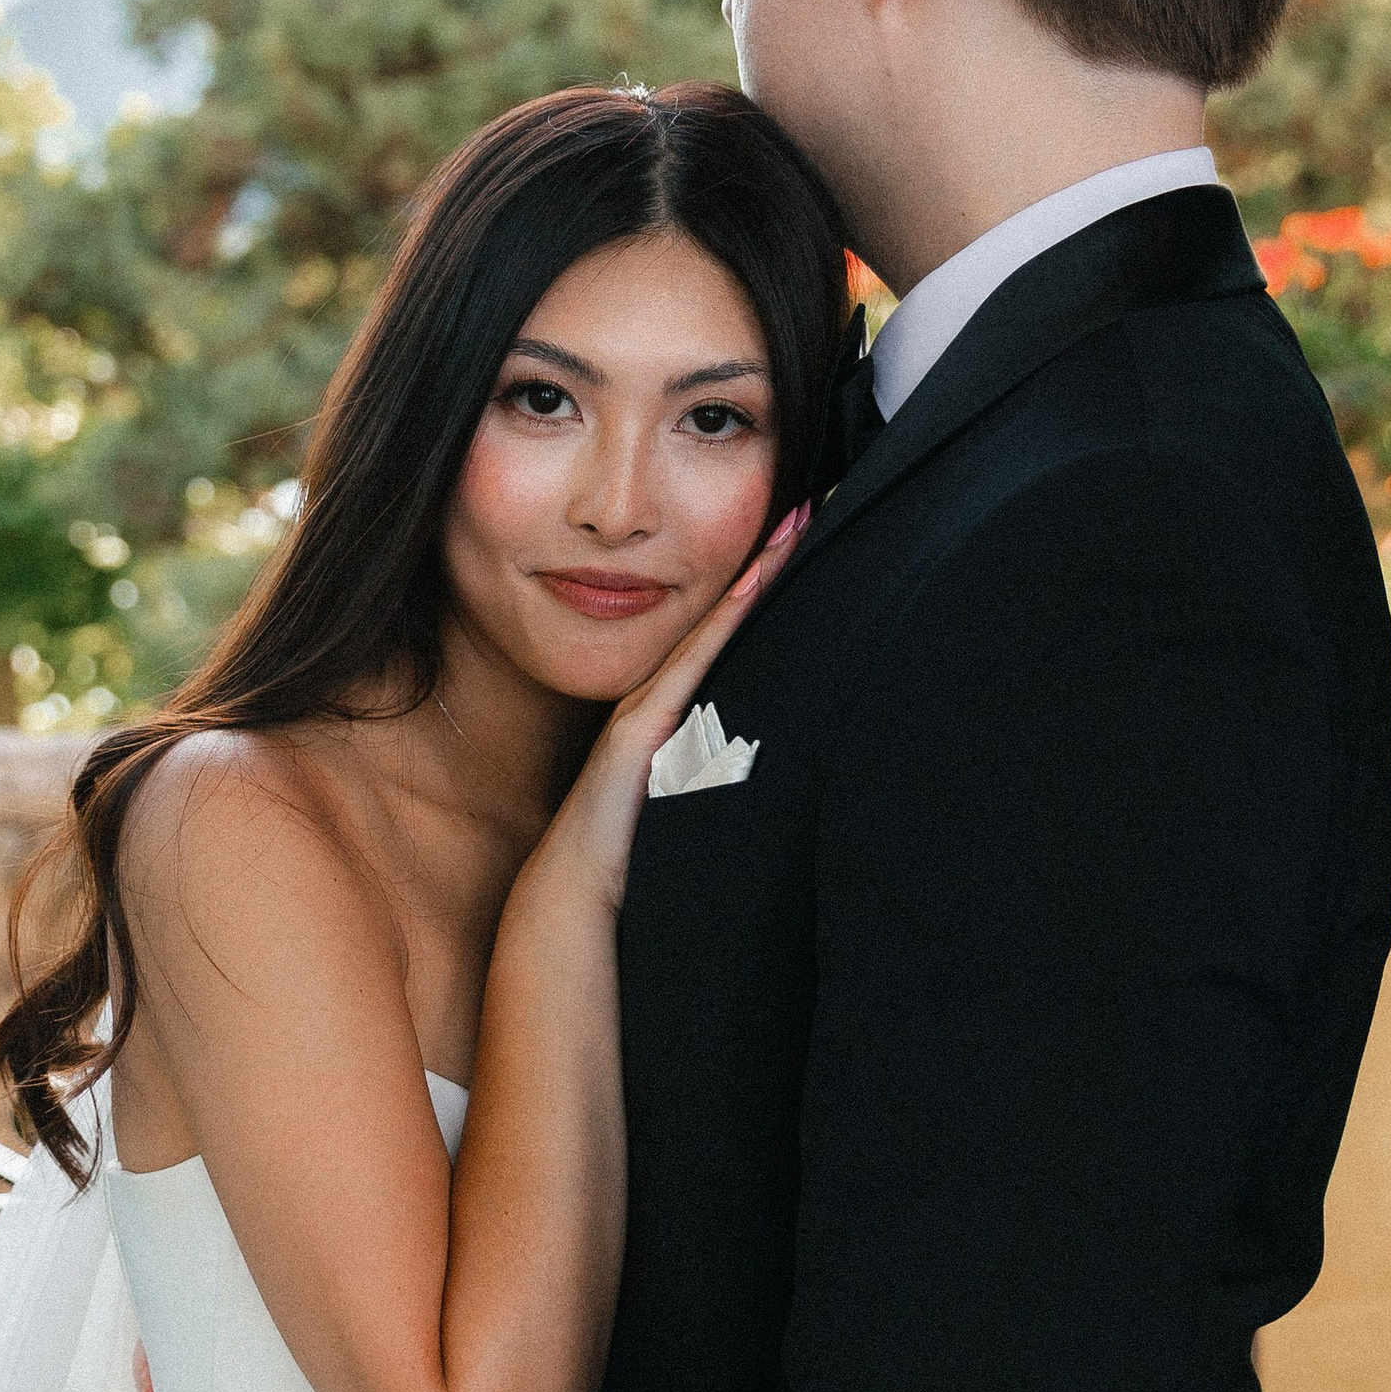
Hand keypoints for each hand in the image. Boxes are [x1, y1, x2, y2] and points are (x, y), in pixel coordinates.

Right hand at [540, 499, 806, 910]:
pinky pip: (692, 666)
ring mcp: (648, 707)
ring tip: (797, 521)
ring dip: (754, 575)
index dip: (763, 583)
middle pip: (722, 614)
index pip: (726, 632)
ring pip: (711, 627)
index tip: (804, 534)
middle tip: (814, 502)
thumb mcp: (692, 798)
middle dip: (766, 558)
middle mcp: (661, 696)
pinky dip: (722, 624)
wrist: (576, 889)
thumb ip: (720, 768)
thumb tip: (768, 759)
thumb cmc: (633, 852)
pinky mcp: (641, 731)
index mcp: (673, 709)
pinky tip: (754, 586)